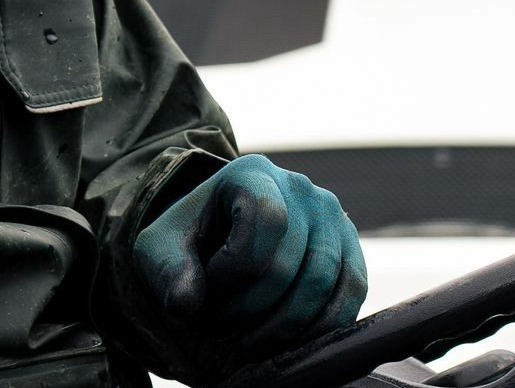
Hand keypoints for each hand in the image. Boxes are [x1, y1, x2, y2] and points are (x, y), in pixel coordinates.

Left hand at [132, 154, 367, 357]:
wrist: (218, 233)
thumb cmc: (190, 239)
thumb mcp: (163, 247)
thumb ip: (170, 271)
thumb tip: (186, 306)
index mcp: (253, 173)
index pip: (265, 220)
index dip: (234, 269)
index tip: (207, 287)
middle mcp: (301, 188)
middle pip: (288, 264)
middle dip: (249, 310)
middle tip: (219, 328)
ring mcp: (332, 217)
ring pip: (320, 285)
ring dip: (281, 328)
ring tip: (245, 342)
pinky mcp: (351, 248)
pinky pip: (351, 293)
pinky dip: (320, 327)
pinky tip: (285, 342)